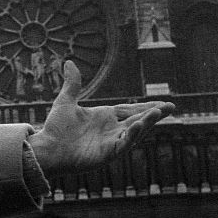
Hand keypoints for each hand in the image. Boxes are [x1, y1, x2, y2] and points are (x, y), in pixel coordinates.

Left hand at [28, 61, 174, 174]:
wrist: (46, 149)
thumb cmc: (56, 129)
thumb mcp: (65, 101)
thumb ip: (72, 84)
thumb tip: (69, 62)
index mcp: (105, 117)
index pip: (130, 110)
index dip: (146, 107)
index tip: (163, 103)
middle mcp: (111, 130)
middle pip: (138, 120)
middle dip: (154, 114)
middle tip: (171, 106)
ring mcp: (111, 143)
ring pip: (134, 132)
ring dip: (147, 123)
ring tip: (158, 112)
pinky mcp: (107, 154)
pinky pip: (123, 145)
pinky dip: (131, 136)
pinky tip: (137, 126)